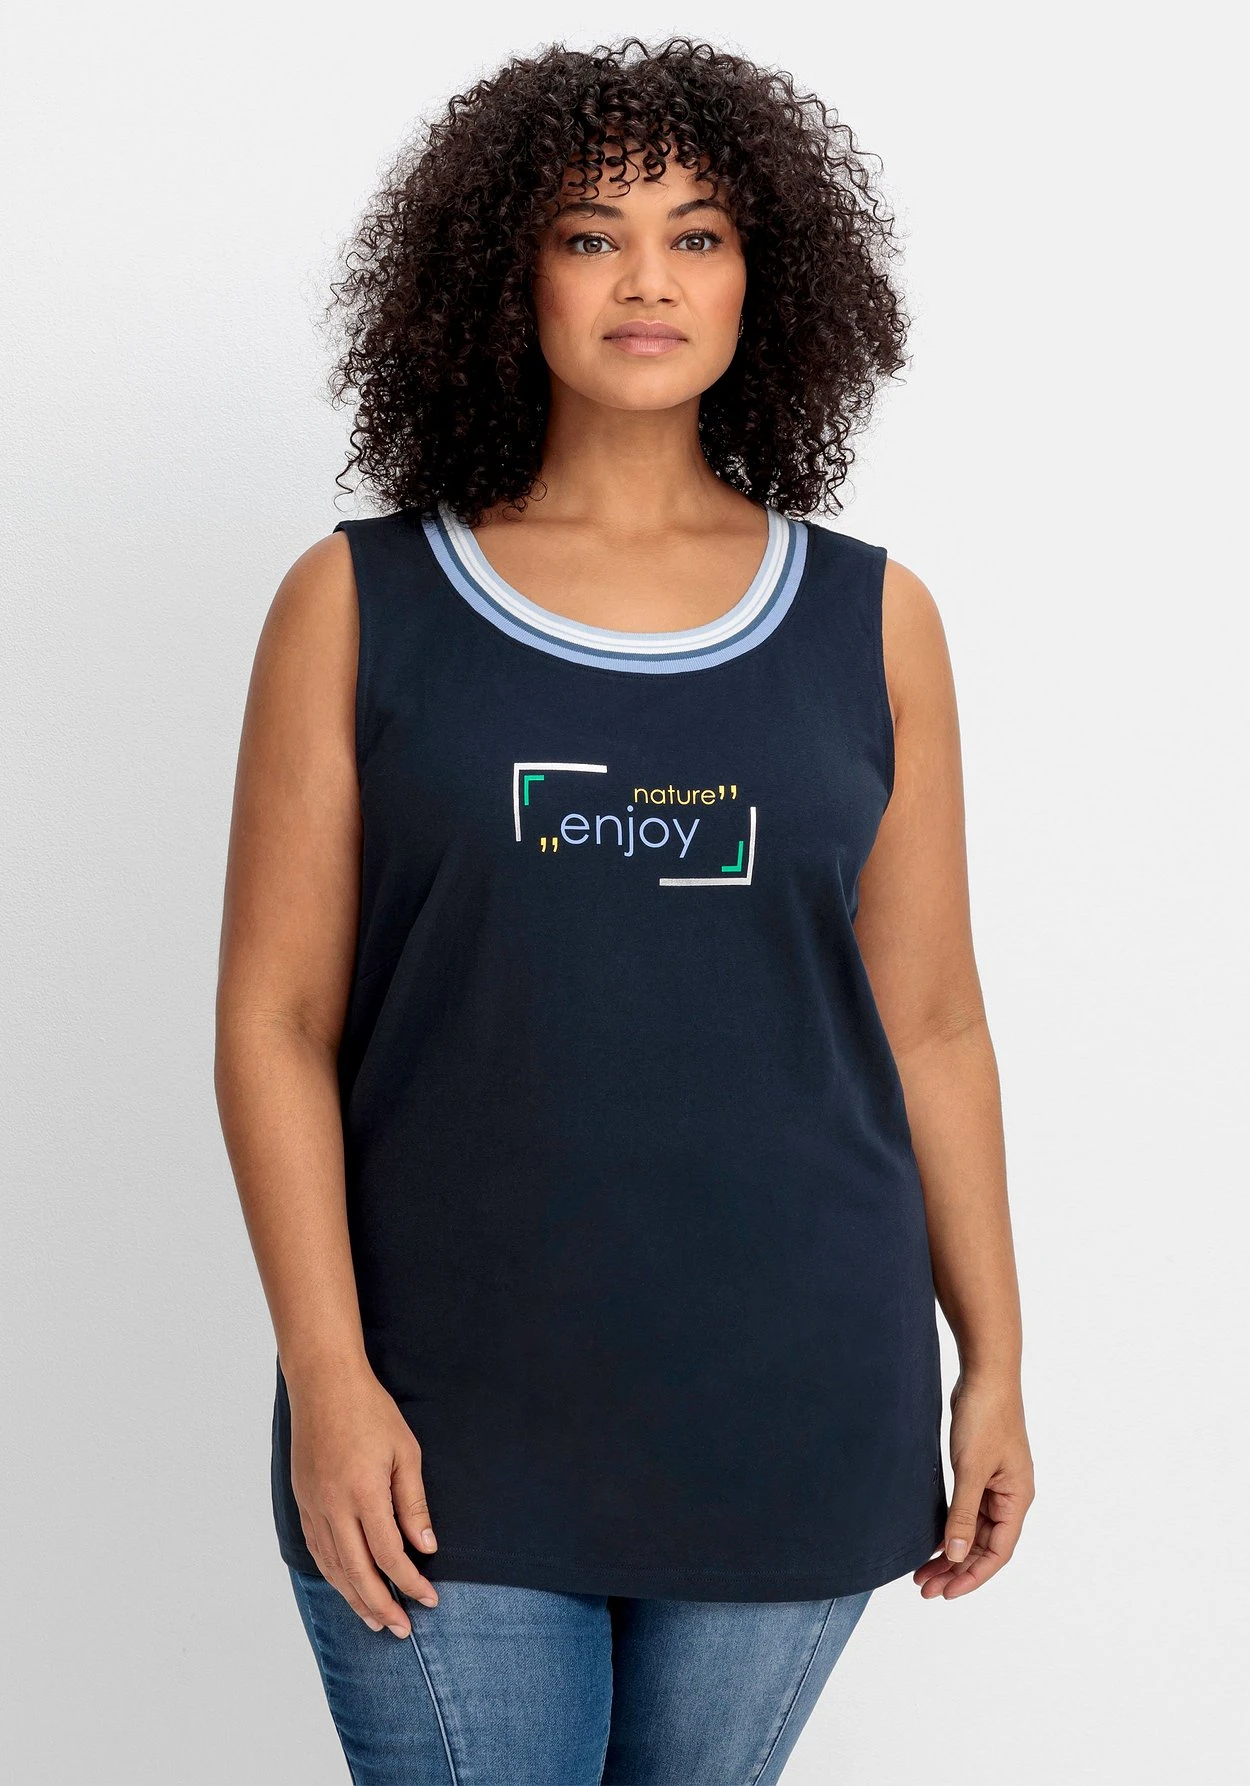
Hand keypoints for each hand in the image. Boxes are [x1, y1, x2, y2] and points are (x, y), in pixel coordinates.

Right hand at [288, 1358, 439, 1635]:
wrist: (323, 1384)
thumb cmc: (371, 1412)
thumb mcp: (406, 1452)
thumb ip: (414, 1504)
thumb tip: (426, 1548)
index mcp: (363, 1492)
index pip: (388, 1554)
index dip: (410, 1582)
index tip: (429, 1600)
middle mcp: (333, 1505)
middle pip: (357, 1572)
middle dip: (382, 1605)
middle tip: (403, 1630)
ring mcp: (313, 1505)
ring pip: (333, 1567)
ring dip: (355, 1598)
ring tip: (376, 1620)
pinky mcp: (302, 1501)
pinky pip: (318, 1550)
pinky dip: (334, 1574)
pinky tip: (347, 1586)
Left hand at [914, 1371, 1034, 1599]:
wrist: (985, 1374)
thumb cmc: (985, 1417)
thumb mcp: (971, 1469)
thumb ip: (963, 1514)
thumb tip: (956, 1556)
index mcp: (1017, 1499)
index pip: (997, 1553)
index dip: (972, 1576)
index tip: (945, 1593)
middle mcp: (1010, 1496)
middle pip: (983, 1545)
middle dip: (956, 1569)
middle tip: (924, 1587)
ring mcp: (995, 1484)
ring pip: (973, 1530)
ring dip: (950, 1551)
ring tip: (922, 1572)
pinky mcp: (979, 1471)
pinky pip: (966, 1510)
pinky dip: (949, 1526)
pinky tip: (930, 1539)